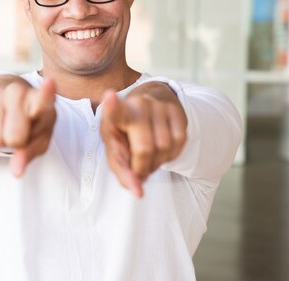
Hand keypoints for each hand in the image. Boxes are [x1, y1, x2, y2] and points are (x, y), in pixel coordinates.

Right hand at [0, 76, 56, 176]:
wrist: (6, 93)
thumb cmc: (31, 120)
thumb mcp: (40, 136)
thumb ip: (30, 153)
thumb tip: (16, 172)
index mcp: (41, 100)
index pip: (43, 97)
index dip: (46, 92)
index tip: (49, 83)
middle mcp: (18, 93)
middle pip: (15, 138)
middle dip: (17, 142)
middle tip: (21, 132)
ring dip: (0, 141)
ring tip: (7, 127)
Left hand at [100, 82, 186, 197]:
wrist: (149, 102)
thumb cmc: (126, 131)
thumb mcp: (115, 148)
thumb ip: (123, 172)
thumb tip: (138, 192)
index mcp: (116, 114)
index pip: (113, 111)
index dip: (112, 107)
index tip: (110, 97)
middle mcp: (138, 105)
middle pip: (144, 149)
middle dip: (142, 167)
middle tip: (138, 168)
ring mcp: (159, 107)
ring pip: (164, 149)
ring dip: (157, 163)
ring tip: (148, 157)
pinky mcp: (177, 112)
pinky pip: (178, 145)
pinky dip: (170, 156)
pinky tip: (161, 149)